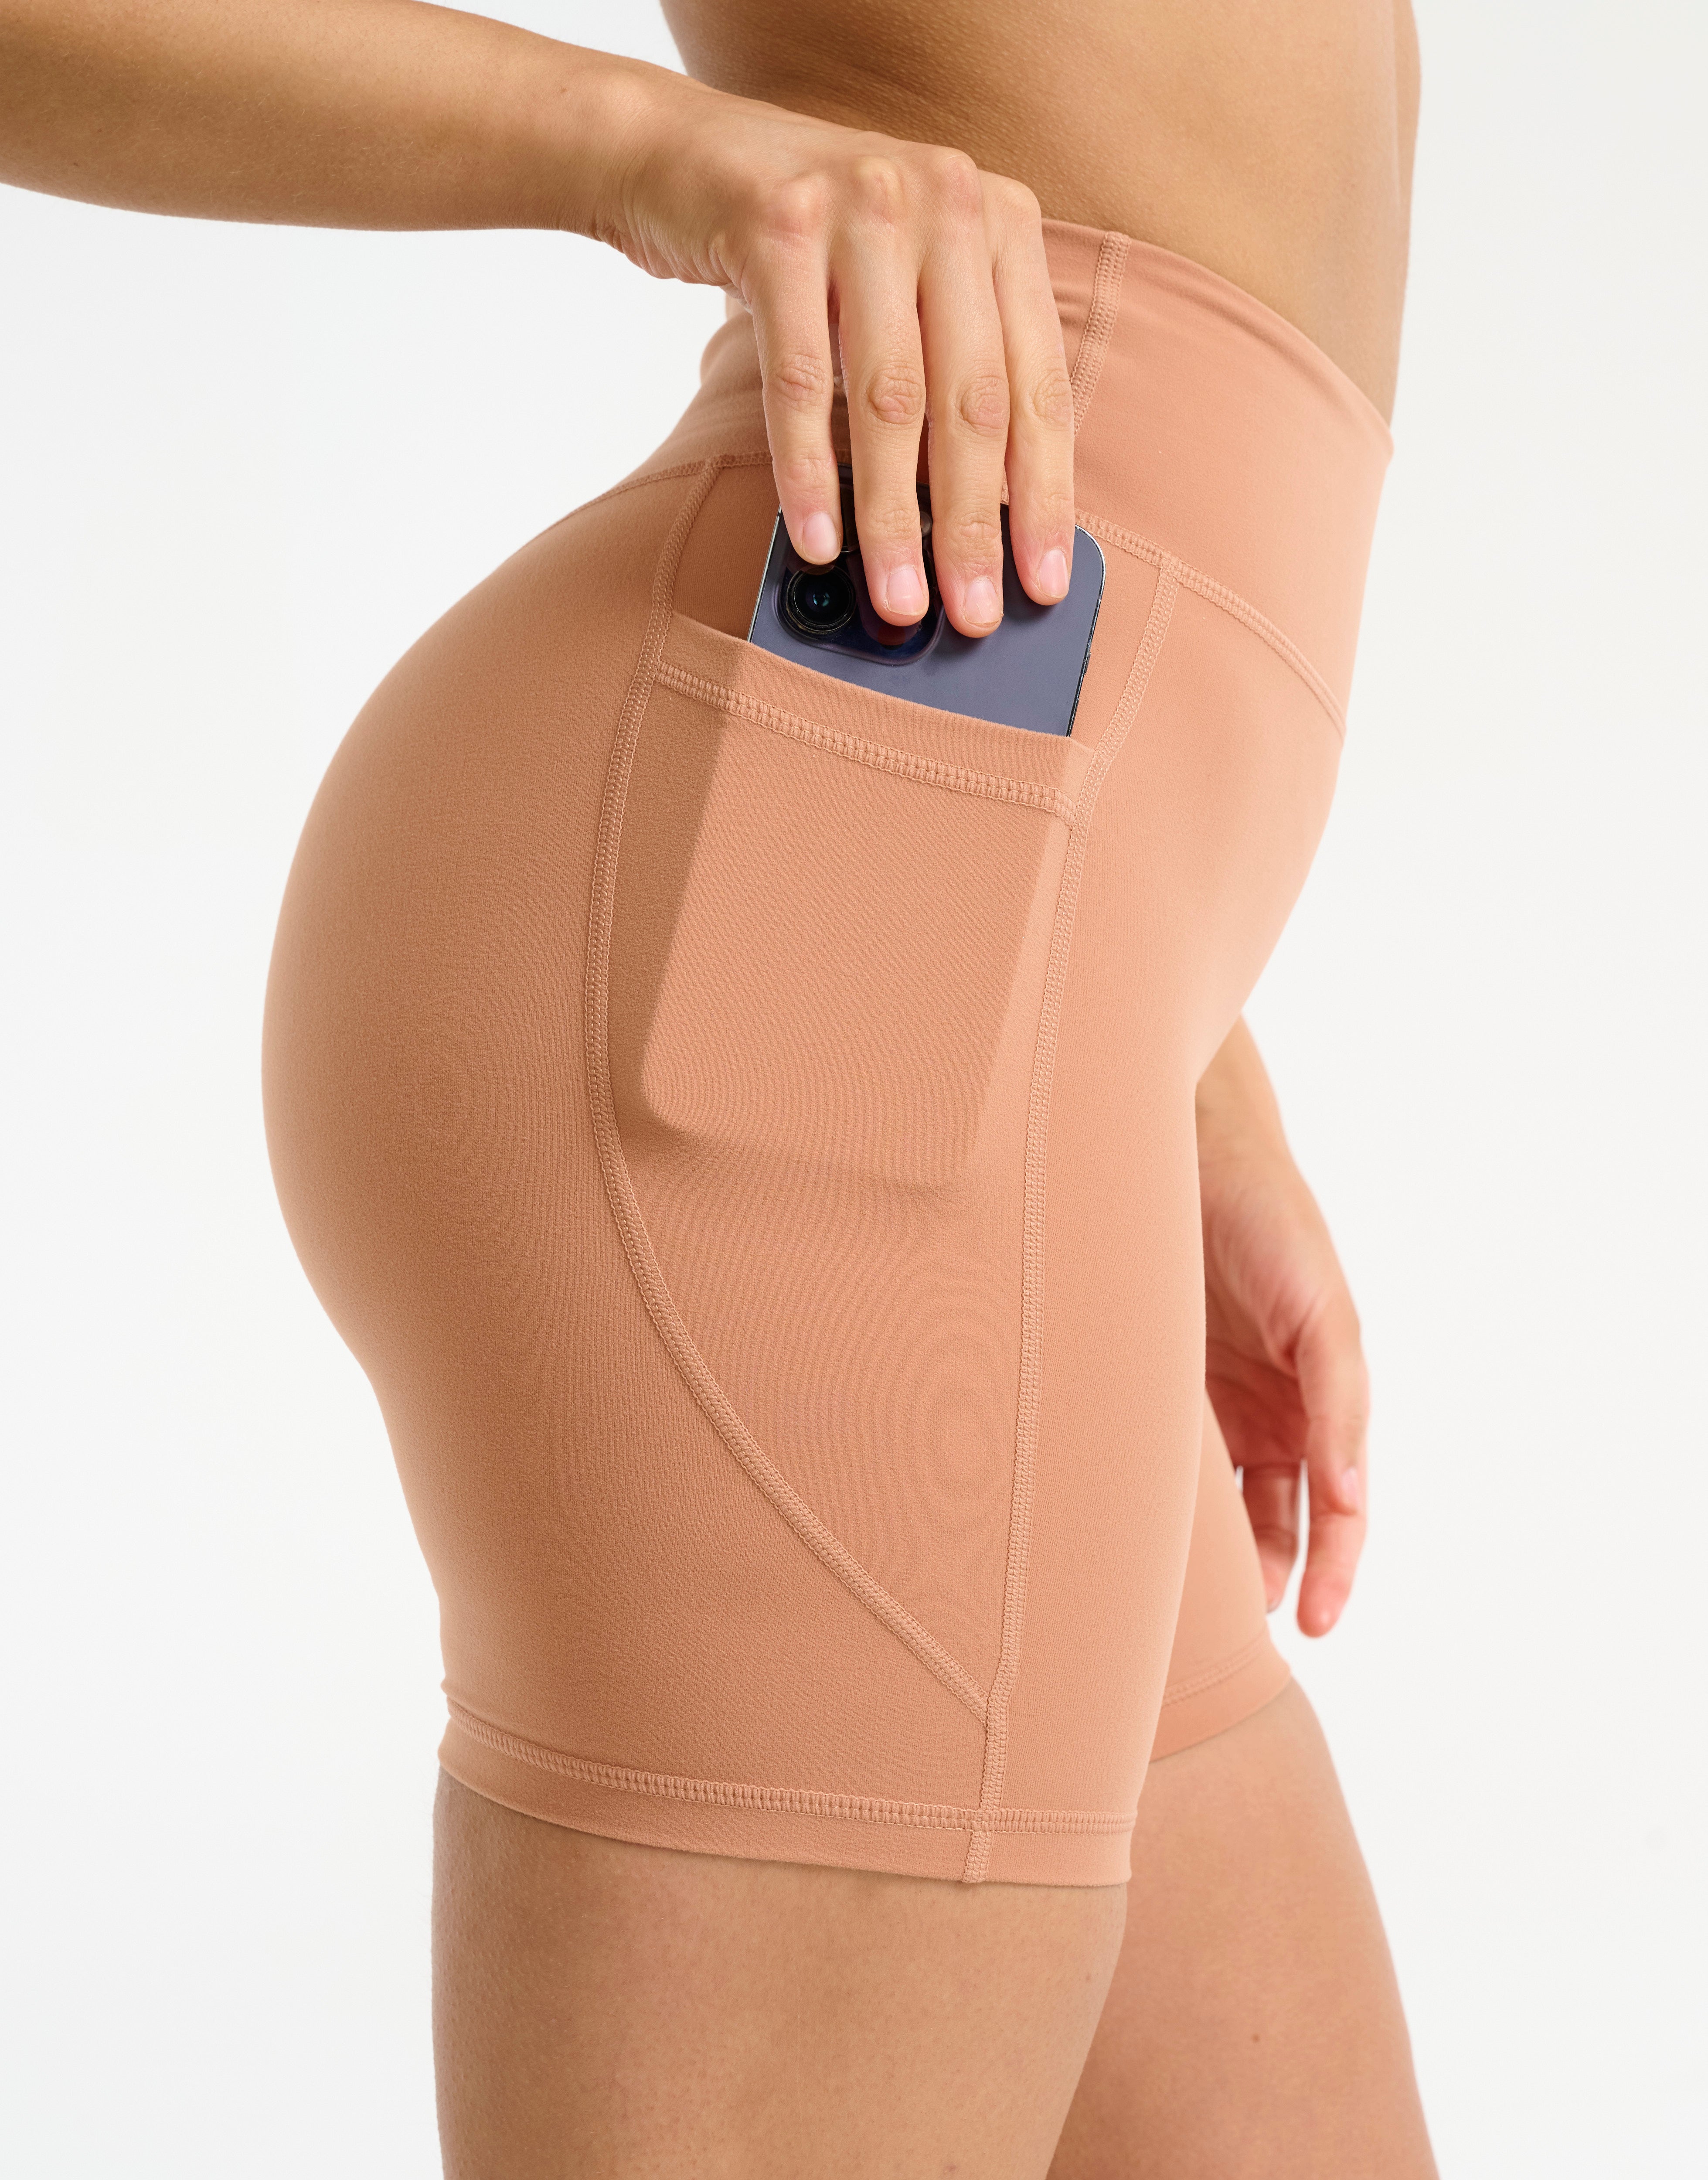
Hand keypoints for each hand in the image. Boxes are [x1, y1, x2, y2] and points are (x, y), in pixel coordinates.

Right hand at [609, 75, 1075, 635]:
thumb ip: (952, 374)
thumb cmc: (810, 249)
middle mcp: (947, 202)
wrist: (684, 155)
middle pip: (971, 399)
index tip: (1041, 584)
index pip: (1038, 384)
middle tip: (970, 614)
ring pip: (889, 398)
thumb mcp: (905, 290)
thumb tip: (981, 523)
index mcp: (1001, 224)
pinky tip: (815, 541)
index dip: (1043, 495)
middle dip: (973, 525)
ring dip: (893, 517)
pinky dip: (808, 473)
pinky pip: (798, 380)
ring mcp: (863, 205)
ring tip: (897, 599)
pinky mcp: (777, 225)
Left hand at [1196, 1021, 1367, 1635]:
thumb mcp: (1320, 1308)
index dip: (1329, 1568)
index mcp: (1319, 1395)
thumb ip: (1339, 1397)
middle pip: (1275, 1519)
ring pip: (1215, 1502)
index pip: (1335, 1505)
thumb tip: (1351, 1492)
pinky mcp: (1160, 1385)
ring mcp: (1213, 1400)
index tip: (1311, 1625)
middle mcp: (1269, 1407)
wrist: (1187, 1151)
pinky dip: (1160, 1503)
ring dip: (1208, 1556)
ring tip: (1184, 1612)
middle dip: (1265, 1579)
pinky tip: (1133, 1539)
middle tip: (1238, 1643)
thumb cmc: (1270, 1220)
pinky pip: (1164, 1462)